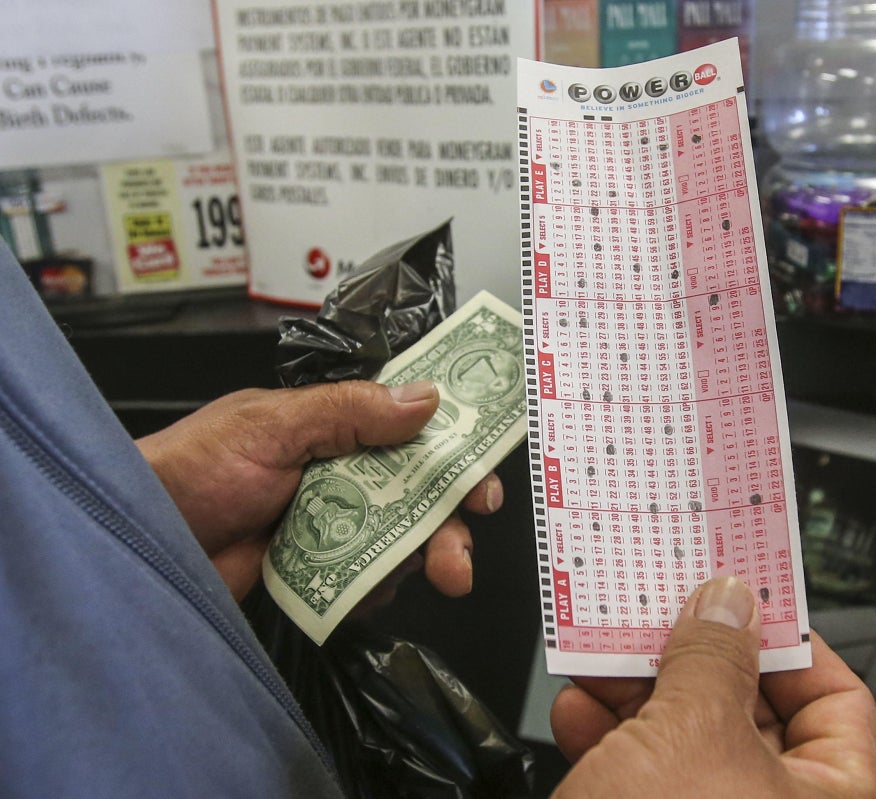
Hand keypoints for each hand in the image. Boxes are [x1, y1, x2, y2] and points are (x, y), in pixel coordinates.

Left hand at [137, 380, 501, 599]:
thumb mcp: (271, 425)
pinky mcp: (318, 570)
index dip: (452, 445)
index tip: (485, 470)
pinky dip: (380, 586)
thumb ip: (348, 411)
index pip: (407, 427)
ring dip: (429, 554)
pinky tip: (373, 592)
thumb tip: (424, 398)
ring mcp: (331, 523)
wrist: (140, 545)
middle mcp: (339, 472)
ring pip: (402, 536)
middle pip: (418, 489)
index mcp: (332, 426)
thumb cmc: (193, 469)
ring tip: (443, 575)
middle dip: (452, 515)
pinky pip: (369, 578)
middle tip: (467, 538)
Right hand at [550, 577, 875, 797]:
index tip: (739, 598)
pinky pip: (644, 772)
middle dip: (692, 657)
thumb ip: (713, 658)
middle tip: (660, 611)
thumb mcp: (692, 735)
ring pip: (685, 737)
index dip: (787, 641)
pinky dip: (610, 736)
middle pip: (749, 711)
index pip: (836, 699)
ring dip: (638, 690)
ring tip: (602, 653)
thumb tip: (729, 602)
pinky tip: (578, 710)